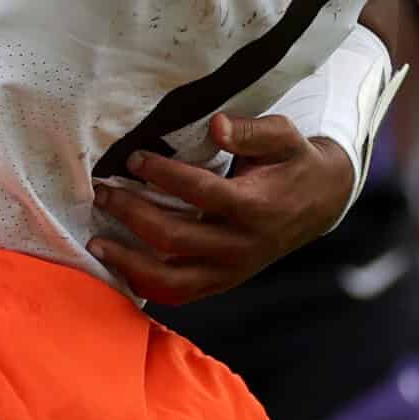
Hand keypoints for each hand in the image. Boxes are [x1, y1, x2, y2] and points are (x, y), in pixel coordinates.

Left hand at [89, 112, 353, 303]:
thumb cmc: (294, 163)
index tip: (134, 157)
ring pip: (171, 279)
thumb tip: (215, 125)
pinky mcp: (224, 283)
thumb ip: (251, 131)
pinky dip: (146, 285)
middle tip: (105, 191)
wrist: (320, 203)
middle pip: (175, 237)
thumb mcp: (284, 137)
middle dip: (132, 213)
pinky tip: (120, 268)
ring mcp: (232, 270)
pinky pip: (179, 294)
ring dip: (129, 261)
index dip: (163, 174)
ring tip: (97, 241)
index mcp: (257, 206)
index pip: (201, 192)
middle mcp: (242, 245)